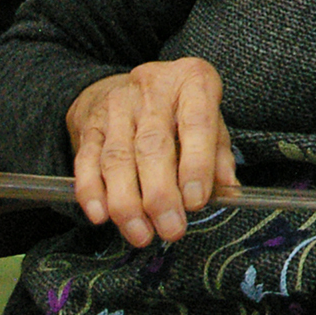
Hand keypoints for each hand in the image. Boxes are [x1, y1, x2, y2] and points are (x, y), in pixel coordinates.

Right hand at [65, 57, 235, 247]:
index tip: (196, 201)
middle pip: (152, 146)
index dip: (197, 164)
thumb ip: (219, 153)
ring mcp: (117, 107)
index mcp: (192, 81)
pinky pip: (86, 161)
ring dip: (127, 203)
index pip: (196, 122)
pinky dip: (91, 192)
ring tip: (142, 233)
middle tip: (171, 228)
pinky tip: (102, 216)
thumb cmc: (181, 107)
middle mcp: (152, 90)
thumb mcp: (210, 117)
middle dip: (160, 195)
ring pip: (117, 158)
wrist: (134, 84)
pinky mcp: (91, 126)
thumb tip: (229, 191)